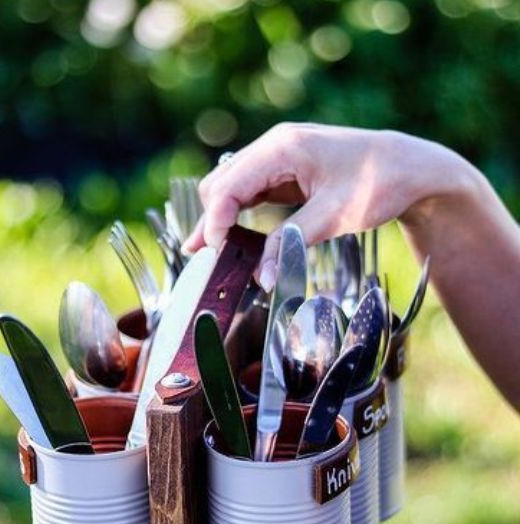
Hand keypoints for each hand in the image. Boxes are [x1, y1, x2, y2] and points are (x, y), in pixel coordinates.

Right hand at [183, 123, 480, 288]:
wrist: (413, 167)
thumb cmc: (382, 183)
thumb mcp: (335, 217)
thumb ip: (291, 243)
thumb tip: (262, 278)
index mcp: (284, 148)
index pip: (227, 186)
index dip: (216, 222)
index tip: (218, 255)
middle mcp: (274, 145)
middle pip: (220, 184)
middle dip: (212, 222)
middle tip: (209, 260)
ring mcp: (277, 155)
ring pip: (229, 187)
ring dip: (220, 219)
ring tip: (211, 253)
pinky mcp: (283, 168)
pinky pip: (248, 191)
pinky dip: (237, 214)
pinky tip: (231, 239)